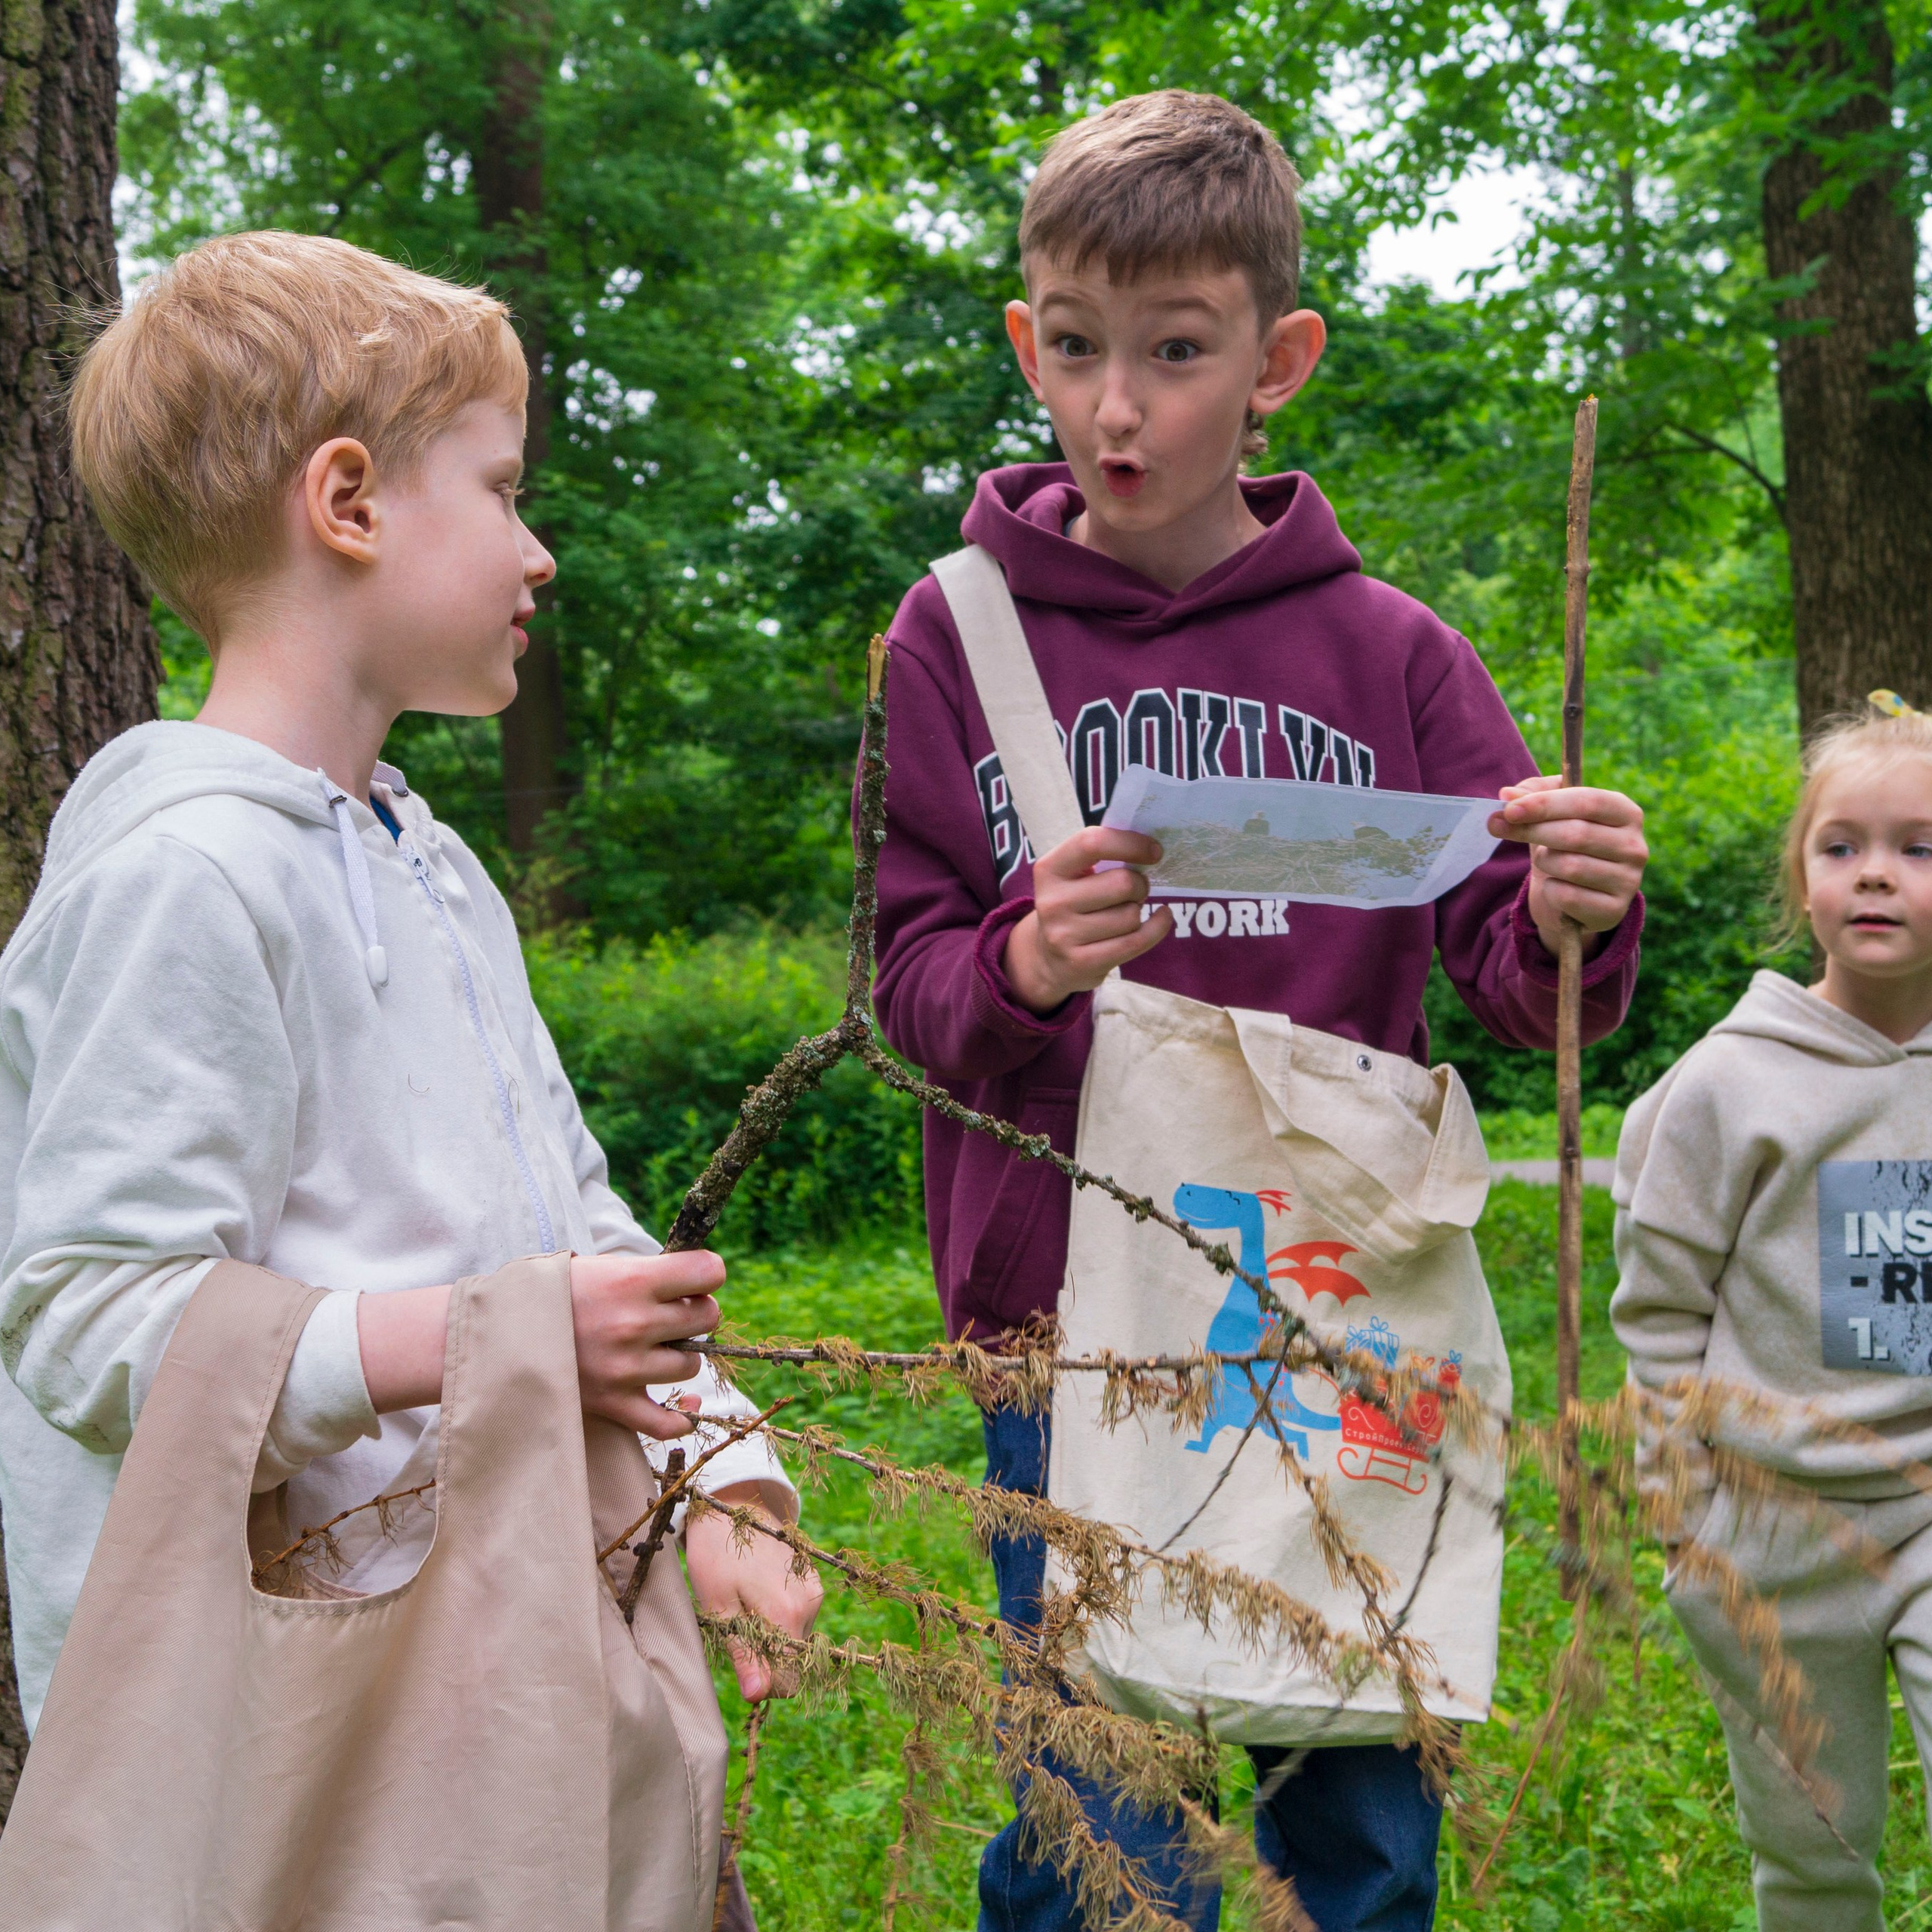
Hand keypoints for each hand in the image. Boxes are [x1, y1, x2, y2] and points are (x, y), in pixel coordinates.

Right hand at [570, 1250, 723, 1440]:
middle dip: (696, 1311)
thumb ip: (648, 1273)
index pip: (708, 1272)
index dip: (707, 1273)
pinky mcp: (612, 1404)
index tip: (695, 1278)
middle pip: (706, 1317)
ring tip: (654, 1347)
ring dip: (680, 1356)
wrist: (496, 1333)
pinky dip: (683, 1417)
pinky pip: (668, 1423)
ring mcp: (624, 1368)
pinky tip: (685, 1403)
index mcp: (631, 1281)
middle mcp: (633, 1324)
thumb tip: (699, 1279)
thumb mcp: (600, 1267)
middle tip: (673, 1312)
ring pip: (690, 1365)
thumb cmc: (554, 1293)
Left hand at [685, 1484, 823, 1699]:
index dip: (763, 1684)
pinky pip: (799, 1617)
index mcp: (788, 1615)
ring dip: (772, 1637)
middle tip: (735, 1629)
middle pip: (793, 1661)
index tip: (740, 1664)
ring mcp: (815, 1591)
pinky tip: (757, 1594)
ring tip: (744, 1606)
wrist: (732, 1505)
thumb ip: (744, 1653)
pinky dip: (779, 1617)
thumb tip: (758, 1696)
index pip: (788, 1681)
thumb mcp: (719, 1607)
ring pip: (795, 1639)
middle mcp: (810, 1605)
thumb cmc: (717, 1557)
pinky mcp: (813, 1582)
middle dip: (766, 1659)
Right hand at [1003, 827, 1171, 1013]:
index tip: (1154, 851)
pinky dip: (1157, 928)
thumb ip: (1102, 857)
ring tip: (1126, 913)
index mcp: (1050, 870)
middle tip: (1136, 889)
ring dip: (1138, 911)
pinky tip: (1160, 919)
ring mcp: (1064, 936)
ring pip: (1131, 916)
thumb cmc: (1074, 905)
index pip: (1092, 843)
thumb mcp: (1074, 876)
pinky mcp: (1082, 963)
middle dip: (1140, 884)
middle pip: (1122, 883)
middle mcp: (1052, 902)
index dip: (1130, 843)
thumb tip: (1151, 846)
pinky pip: (1135, 941)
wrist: (1049, 958)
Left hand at [1491, 776, 1647, 957]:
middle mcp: (1635, 845)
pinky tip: (1556, 888)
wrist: (1576, 898)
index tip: (1509, 809)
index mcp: (1625, 812)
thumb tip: (1508, 794)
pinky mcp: (1614, 910)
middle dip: (1531, 830)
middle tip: (1499, 827)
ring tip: (1546, 861)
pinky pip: (1567, 897)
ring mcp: (1629, 880)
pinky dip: (1550, 891)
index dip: (1545, 804)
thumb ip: (1532, 793)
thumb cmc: (1563, 845)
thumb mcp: (1550, 813)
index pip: (1587, 801)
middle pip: (1576, 834)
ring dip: (1544, 862)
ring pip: (1570, 866)